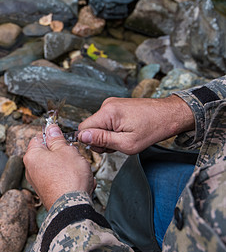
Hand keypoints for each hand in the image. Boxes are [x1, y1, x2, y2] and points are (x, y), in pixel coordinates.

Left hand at [23, 124, 94, 209]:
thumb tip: (51, 129)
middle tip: (74, 156)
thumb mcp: (65, 150)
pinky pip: (60, 180)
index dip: (52, 136)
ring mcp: (38, 182)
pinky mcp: (48, 192)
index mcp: (32, 156)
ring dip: (70, 167)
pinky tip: (80, 183)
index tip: (63, 138)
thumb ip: (57, 138)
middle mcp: (31, 170)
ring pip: (57, 167)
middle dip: (64, 153)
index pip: (38, 138)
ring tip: (80, 172)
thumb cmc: (68, 178)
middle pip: (49, 153)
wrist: (71, 207)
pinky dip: (70, 179)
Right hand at [77, 95, 194, 154]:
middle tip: (118, 145)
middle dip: (100, 139)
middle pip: (90, 127)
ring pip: (98, 125)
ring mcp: (112, 104)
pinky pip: (105, 121)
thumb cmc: (153, 129)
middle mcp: (107, 105)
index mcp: (108, 112)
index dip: (91, 141)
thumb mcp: (127, 143)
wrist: (170, 115)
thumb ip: (102, 140)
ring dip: (108, 136)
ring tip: (125, 137)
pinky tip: (126, 131)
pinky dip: (113, 129)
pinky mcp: (116, 106)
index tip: (105, 147)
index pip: (83, 128)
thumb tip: (82, 137)